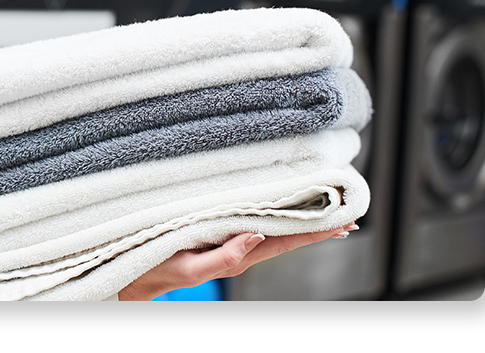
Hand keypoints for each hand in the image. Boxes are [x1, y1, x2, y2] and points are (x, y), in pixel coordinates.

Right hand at [117, 223, 357, 300]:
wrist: (136, 275)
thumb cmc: (158, 268)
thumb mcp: (189, 267)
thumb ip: (224, 257)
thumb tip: (256, 235)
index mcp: (237, 256)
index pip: (284, 241)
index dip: (314, 230)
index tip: (342, 222)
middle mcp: (240, 248)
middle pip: (286, 235)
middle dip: (317, 225)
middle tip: (348, 213)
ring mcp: (232, 242)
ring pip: (274, 229)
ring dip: (301, 219)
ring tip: (327, 211)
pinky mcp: (220, 234)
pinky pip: (256, 223)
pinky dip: (276, 215)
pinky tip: (284, 209)